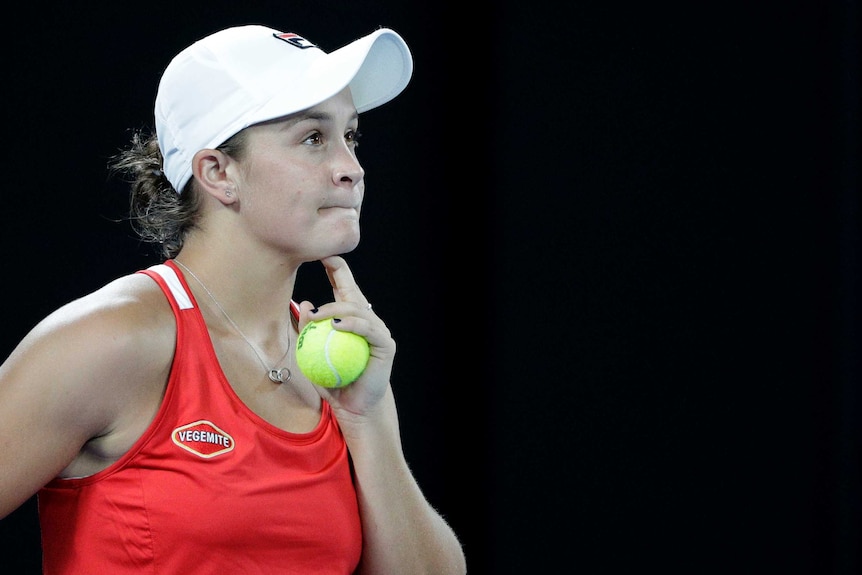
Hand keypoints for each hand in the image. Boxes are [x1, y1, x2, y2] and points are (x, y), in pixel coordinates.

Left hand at [297, 256, 395, 417]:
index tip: (320, 253)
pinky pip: (367, 329)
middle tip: (319, 264)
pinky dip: (351, 325)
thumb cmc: (333, 382)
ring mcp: (376, 331)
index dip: (334, 269)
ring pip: (356, 310)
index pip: (342, 287)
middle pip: (351, 291)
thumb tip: (303, 304)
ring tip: (318, 316)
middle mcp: (365, 320)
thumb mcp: (311, 356)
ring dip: (334, 309)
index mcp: (348, 319)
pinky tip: (336, 325)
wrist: (355, 408)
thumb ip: (306, 332)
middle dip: (338, 274)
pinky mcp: (384, 344)